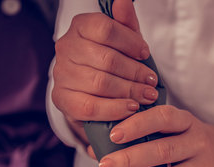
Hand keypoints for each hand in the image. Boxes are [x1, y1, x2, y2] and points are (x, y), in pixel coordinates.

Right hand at [51, 0, 158, 142]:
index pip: (105, 29)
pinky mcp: (62, 99)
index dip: (130, 42)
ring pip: (101, 83)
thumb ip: (125, 23)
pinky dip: (115, 108)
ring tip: (148, 96)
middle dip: (135, 72)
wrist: (93, 93)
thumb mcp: (123, 42)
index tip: (146, 54)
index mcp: (80, 26)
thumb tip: (123, 1)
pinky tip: (131, 109)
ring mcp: (61, 74)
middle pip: (107, 59)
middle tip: (152, 82)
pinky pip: (90, 106)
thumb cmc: (112, 63)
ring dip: (130, 91)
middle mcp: (66, 47)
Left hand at [98, 105, 213, 166]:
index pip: (164, 118)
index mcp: (187, 122)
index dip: (139, 125)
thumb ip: (137, 135)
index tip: (114, 135)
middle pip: (164, 151)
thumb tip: (94, 149)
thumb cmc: (186, 141)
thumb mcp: (170, 130)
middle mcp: (198, 144)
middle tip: (106, 165)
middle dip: (131, 159)